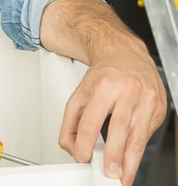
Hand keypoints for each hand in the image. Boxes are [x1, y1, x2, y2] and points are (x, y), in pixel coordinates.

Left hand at [59, 40, 166, 184]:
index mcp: (103, 86)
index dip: (84, 144)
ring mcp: (146, 100)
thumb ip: (71, 120)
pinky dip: (138, 149)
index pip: (90, 121)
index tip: (82, 157)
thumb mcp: (81, 92)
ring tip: (122, 178)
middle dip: (114, 156)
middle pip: (119, 129)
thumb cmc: (104, 75)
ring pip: (138, 137)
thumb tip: (70, 146)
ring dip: (130, 162)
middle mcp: (127, 91)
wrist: (125, 55)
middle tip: (108, 174)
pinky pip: (147, 134)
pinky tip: (130, 158)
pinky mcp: (158, 108)